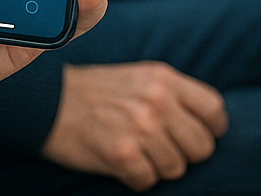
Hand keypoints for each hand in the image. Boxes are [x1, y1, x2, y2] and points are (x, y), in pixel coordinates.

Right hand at [41, 62, 228, 191]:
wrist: (47, 101)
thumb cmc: (94, 91)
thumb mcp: (138, 77)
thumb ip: (172, 94)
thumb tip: (205, 125)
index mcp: (163, 78)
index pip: (214, 110)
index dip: (210, 129)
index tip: (196, 135)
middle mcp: (157, 101)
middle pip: (201, 146)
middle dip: (184, 153)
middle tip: (160, 147)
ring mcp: (141, 129)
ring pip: (176, 168)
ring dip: (157, 167)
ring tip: (135, 150)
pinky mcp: (123, 155)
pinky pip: (148, 182)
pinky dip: (135, 178)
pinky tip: (120, 161)